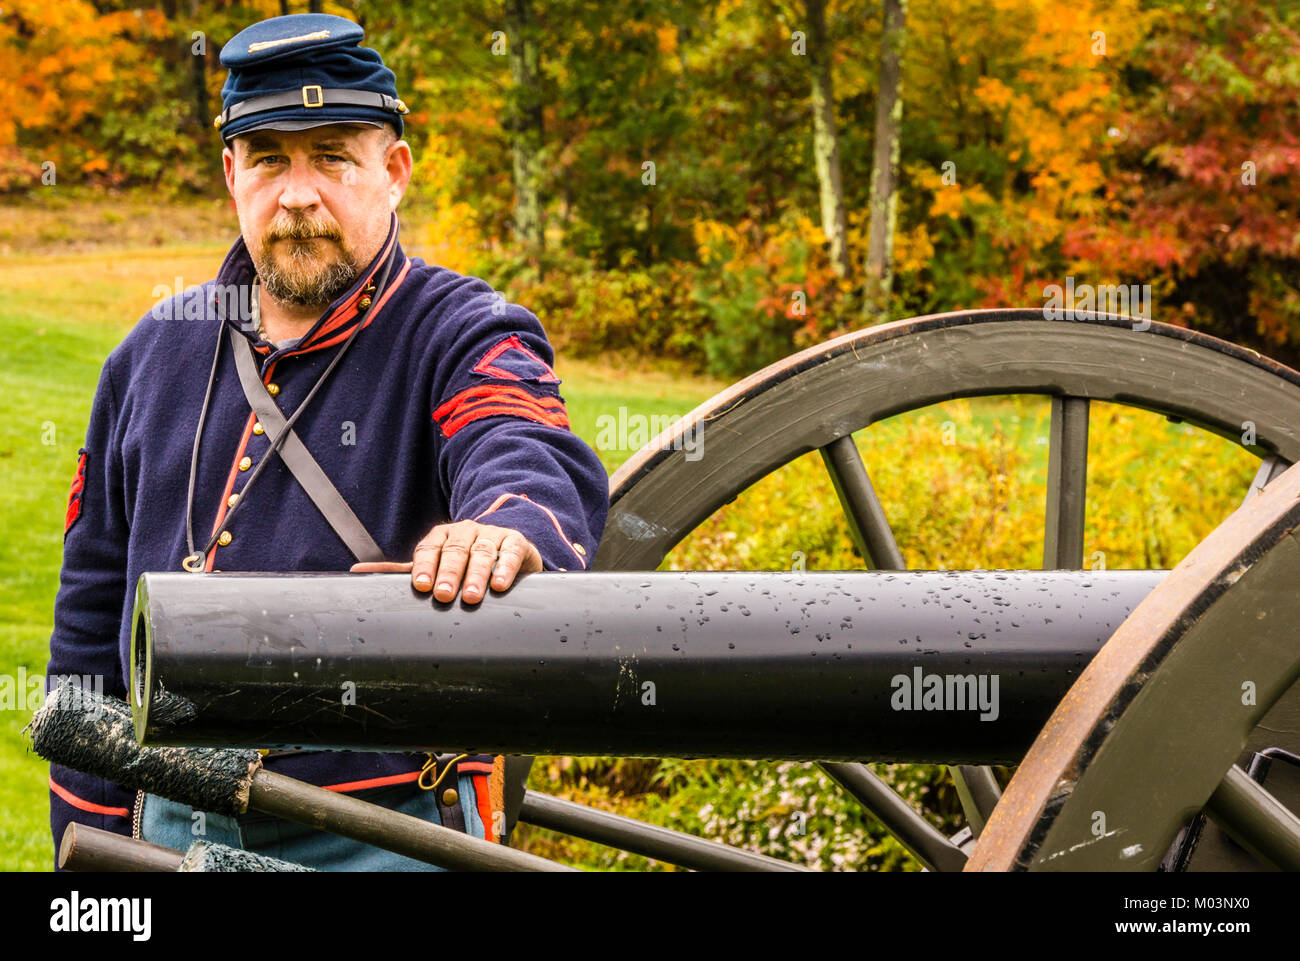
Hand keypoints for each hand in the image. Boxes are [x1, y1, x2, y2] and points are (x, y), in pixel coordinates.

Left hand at [350, 519, 542, 603]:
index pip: (429, 548)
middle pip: (455, 550)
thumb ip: (402, 570)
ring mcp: (491, 534)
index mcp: (442, 536)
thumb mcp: (434, 564)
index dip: (425, 566)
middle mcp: (465, 531)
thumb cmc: (465, 562)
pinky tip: (500, 583)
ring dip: (477, 574)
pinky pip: (511, 551)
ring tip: (472, 596)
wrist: (507, 549)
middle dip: (449, 573)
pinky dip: (505, 567)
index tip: (422, 585)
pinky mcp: (515, 542)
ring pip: (483, 551)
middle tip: (445, 594)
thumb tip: (356, 572)